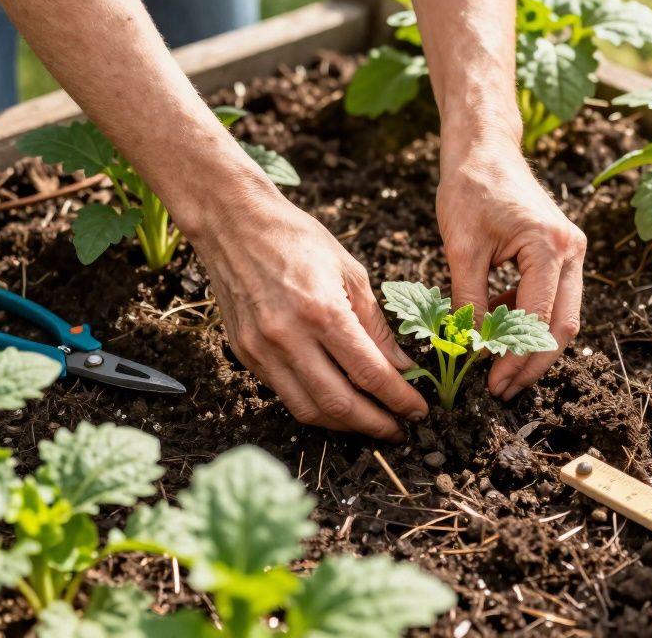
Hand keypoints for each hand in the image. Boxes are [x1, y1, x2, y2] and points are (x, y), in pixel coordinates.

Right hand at [188, 180, 426, 440]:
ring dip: (344, 425)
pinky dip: (315, 406)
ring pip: (308, 409)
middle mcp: (288, 337)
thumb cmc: (296, 239)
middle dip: (375, 424)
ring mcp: (261, 350)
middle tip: (399, 429)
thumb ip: (376, 325)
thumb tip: (402, 366)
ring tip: (370, 422)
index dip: (399, 398)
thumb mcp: (350, 272)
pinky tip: (336, 402)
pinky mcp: (245, 355)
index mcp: (321, 311)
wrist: (233, 224)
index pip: (370, 373)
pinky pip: (285, 394)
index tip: (418, 410)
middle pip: (339, 403)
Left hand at [437, 129, 585, 400]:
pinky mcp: (560, 254)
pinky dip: (527, 321)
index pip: (537, 319)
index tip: (490, 385)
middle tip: (501, 391)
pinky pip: (551, 300)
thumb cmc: (470, 187)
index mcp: (550, 246)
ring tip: (498, 373)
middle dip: (532, 364)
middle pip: (562, 326)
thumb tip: (471, 350)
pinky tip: (496, 332)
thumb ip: (469, 301)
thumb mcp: (461, 249)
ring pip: (561, 317)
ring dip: (531, 347)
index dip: (515, 358)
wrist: (484, 149)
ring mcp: (571, 252)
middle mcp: (571, 251)